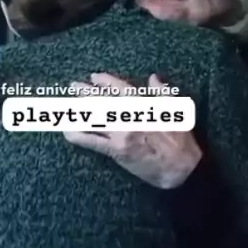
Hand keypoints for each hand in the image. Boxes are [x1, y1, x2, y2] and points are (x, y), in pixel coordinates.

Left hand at [64, 72, 201, 189]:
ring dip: (78, 110)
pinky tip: (67, 131)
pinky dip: (78, 135)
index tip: (94, 77)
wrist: (179, 170)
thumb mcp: (178, 111)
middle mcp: (129, 118)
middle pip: (102, 101)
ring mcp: (121, 135)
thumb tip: (153, 78)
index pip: (120, 89)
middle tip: (74, 86)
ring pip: (94, 119)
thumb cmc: (181, 141)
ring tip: (66, 105)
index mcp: (145, 107)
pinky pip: (92, 142)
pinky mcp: (116, 151)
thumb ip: (163, 93)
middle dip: (86, 93)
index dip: (105, 81)